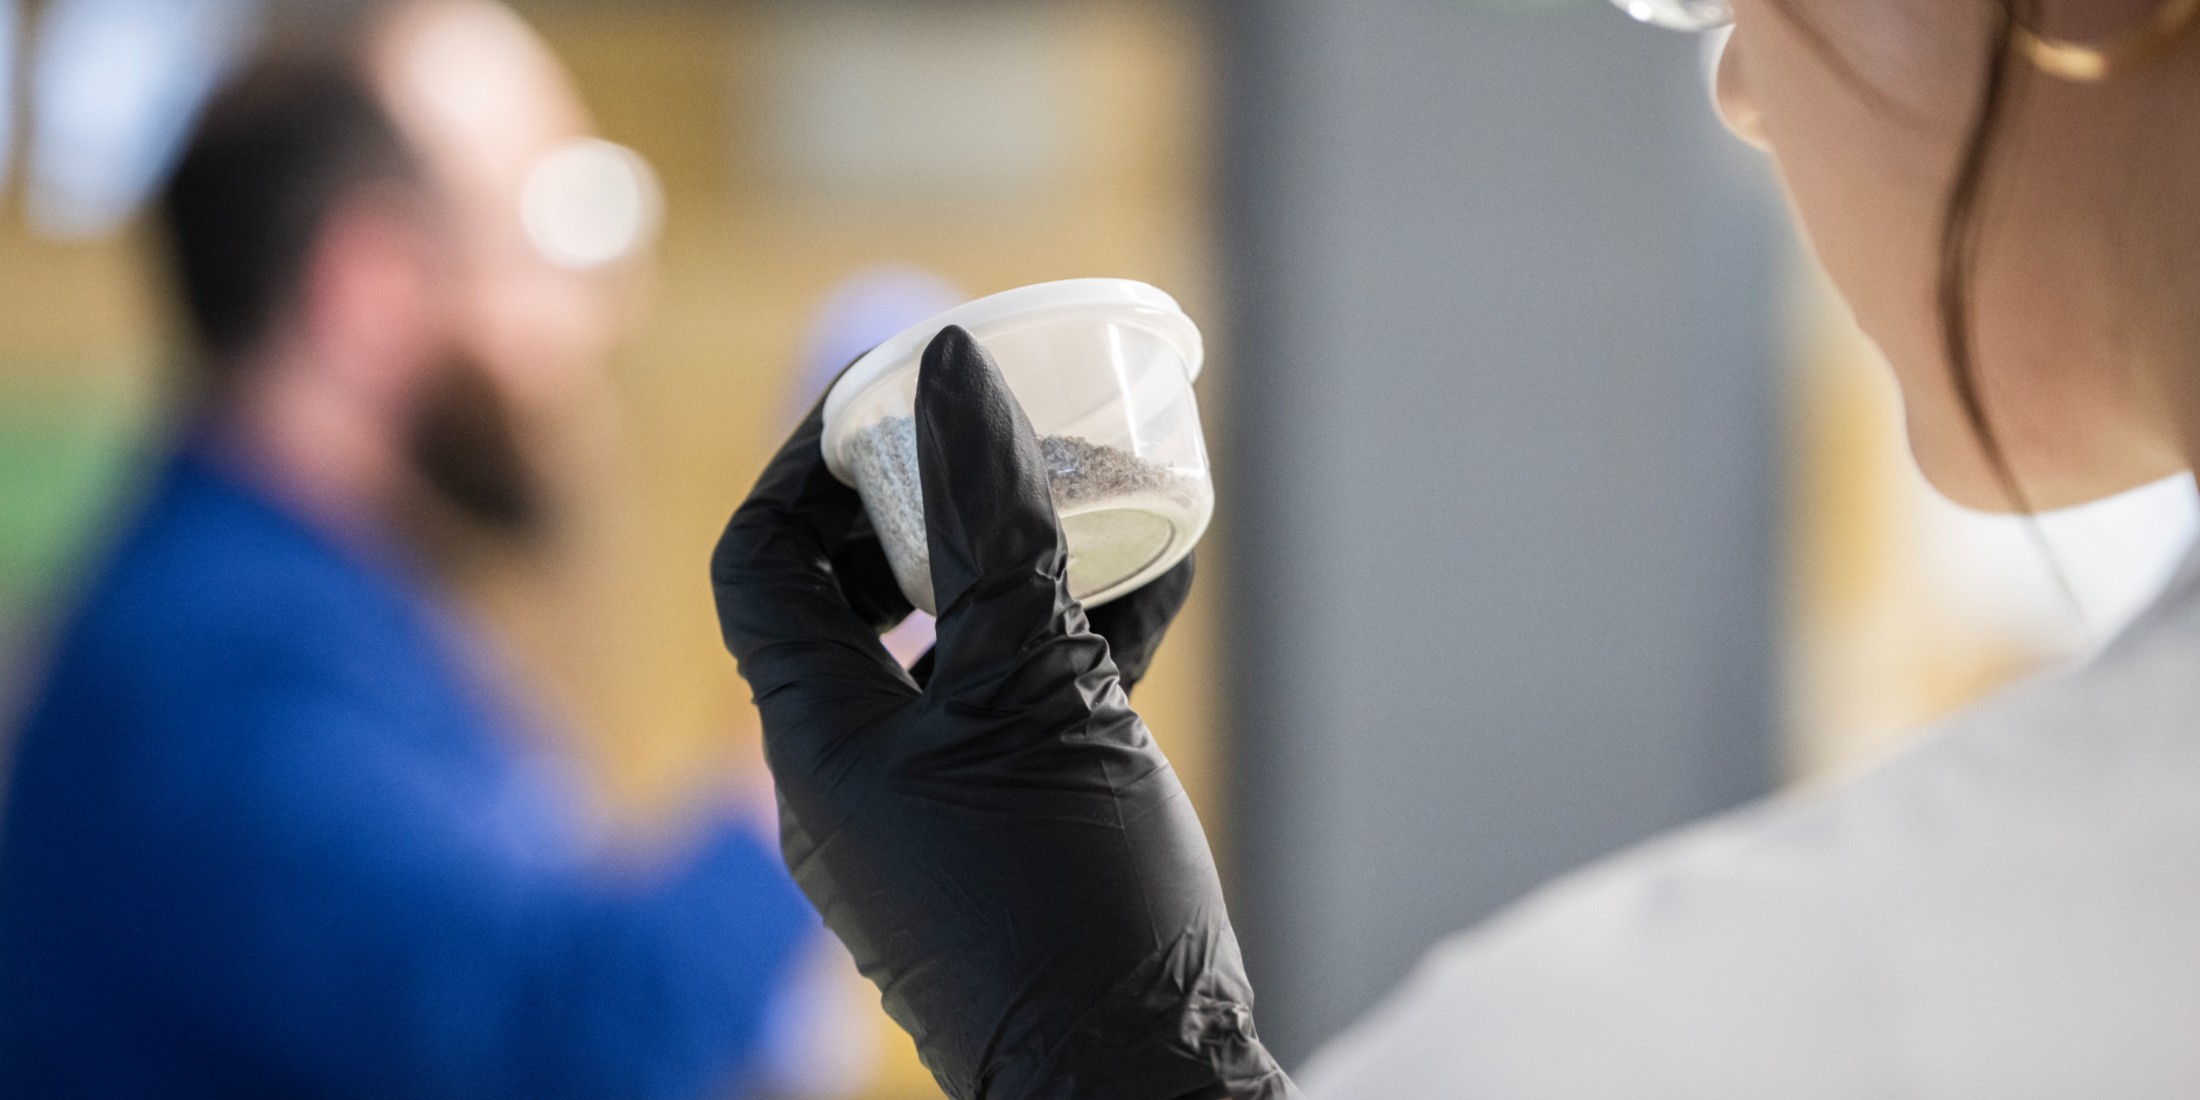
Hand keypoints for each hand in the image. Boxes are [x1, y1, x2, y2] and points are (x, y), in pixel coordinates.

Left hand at [712, 327, 1290, 1099]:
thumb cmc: (1069, 896)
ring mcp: (920, 818)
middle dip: (922, 505)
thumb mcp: (1036, 686)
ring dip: (1010, 568)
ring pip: (944, 656)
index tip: (896, 392)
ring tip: (1096, 494)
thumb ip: (993, 528)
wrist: (1135, 1085)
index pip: (760, 560)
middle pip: (848, 601)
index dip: (811, 461)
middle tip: (998, 437)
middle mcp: (847, 777)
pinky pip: (1008, 715)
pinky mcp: (995, 847)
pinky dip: (1063, 644)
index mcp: (817, 736)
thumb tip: (950, 372)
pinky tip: (1153, 582)